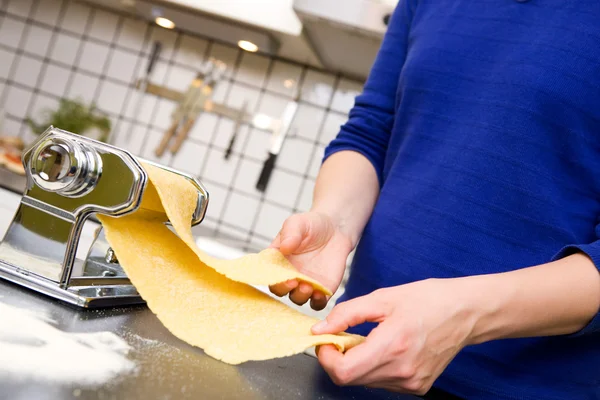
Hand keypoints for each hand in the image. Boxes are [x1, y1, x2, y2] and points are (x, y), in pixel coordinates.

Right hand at [269, 212, 352, 309]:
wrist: (335, 229)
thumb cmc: (311, 224)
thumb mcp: (298, 222)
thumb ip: (290, 233)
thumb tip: (285, 247)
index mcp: (276, 261)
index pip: (266, 273)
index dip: (269, 276)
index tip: (277, 274)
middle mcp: (288, 275)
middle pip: (279, 289)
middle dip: (284, 288)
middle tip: (293, 281)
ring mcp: (303, 284)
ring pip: (297, 298)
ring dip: (300, 296)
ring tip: (308, 287)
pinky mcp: (321, 290)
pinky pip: (316, 303)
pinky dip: (317, 302)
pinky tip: (320, 294)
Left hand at [312, 278, 476, 394]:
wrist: (466, 312)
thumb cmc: (428, 300)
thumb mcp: (382, 298)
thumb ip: (346, 314)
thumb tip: (320, 329)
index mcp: (392, 346)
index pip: (343, 371)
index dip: (325, 357)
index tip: (325, 340)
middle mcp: (402, 371)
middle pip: (350, 379)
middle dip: (339, 358)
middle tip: (345, 335)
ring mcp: (411, 382)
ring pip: (364, 381)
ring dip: (356, 363)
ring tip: (370, 338)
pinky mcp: (418, 387)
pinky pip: (382, 382)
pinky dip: (374, 367)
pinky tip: (385, 348)